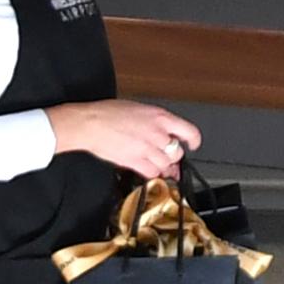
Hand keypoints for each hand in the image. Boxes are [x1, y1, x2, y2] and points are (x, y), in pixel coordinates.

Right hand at [46, 97, 202, 178]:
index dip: (194, 141)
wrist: (90, 123)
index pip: (189, 131)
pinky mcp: (134, 161)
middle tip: (169, 157)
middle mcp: (157, 134)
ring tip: (161, 166)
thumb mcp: (139, 109)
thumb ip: (155, 121)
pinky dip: (153, 174)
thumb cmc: (108, 113)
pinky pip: (151, 172)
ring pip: (166, 165)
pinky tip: (150, 171)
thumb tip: (162, 130)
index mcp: (160, 117)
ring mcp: (147, 149)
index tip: (193, 145)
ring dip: (164, 167)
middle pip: (177, 152)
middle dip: (174, 156)